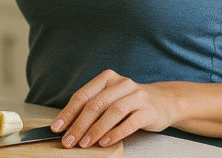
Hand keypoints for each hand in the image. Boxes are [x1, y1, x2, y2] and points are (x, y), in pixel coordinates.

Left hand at [50, 70, 177, 148]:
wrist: (164, 102)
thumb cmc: (131, 102)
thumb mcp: (111, 98)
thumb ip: (92, 107)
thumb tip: (67, 125)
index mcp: (108, 78)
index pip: (83, 95)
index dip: (68, 113)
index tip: (57, 128)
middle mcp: (122, 84)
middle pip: (96, 104)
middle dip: (79, 124)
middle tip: (69, 141)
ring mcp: (137, 96)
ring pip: (113, 112)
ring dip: (96, 129)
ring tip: (85, 143)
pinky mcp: (149, 110)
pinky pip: (130, 122)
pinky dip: (115, 133)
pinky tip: (105, 142)